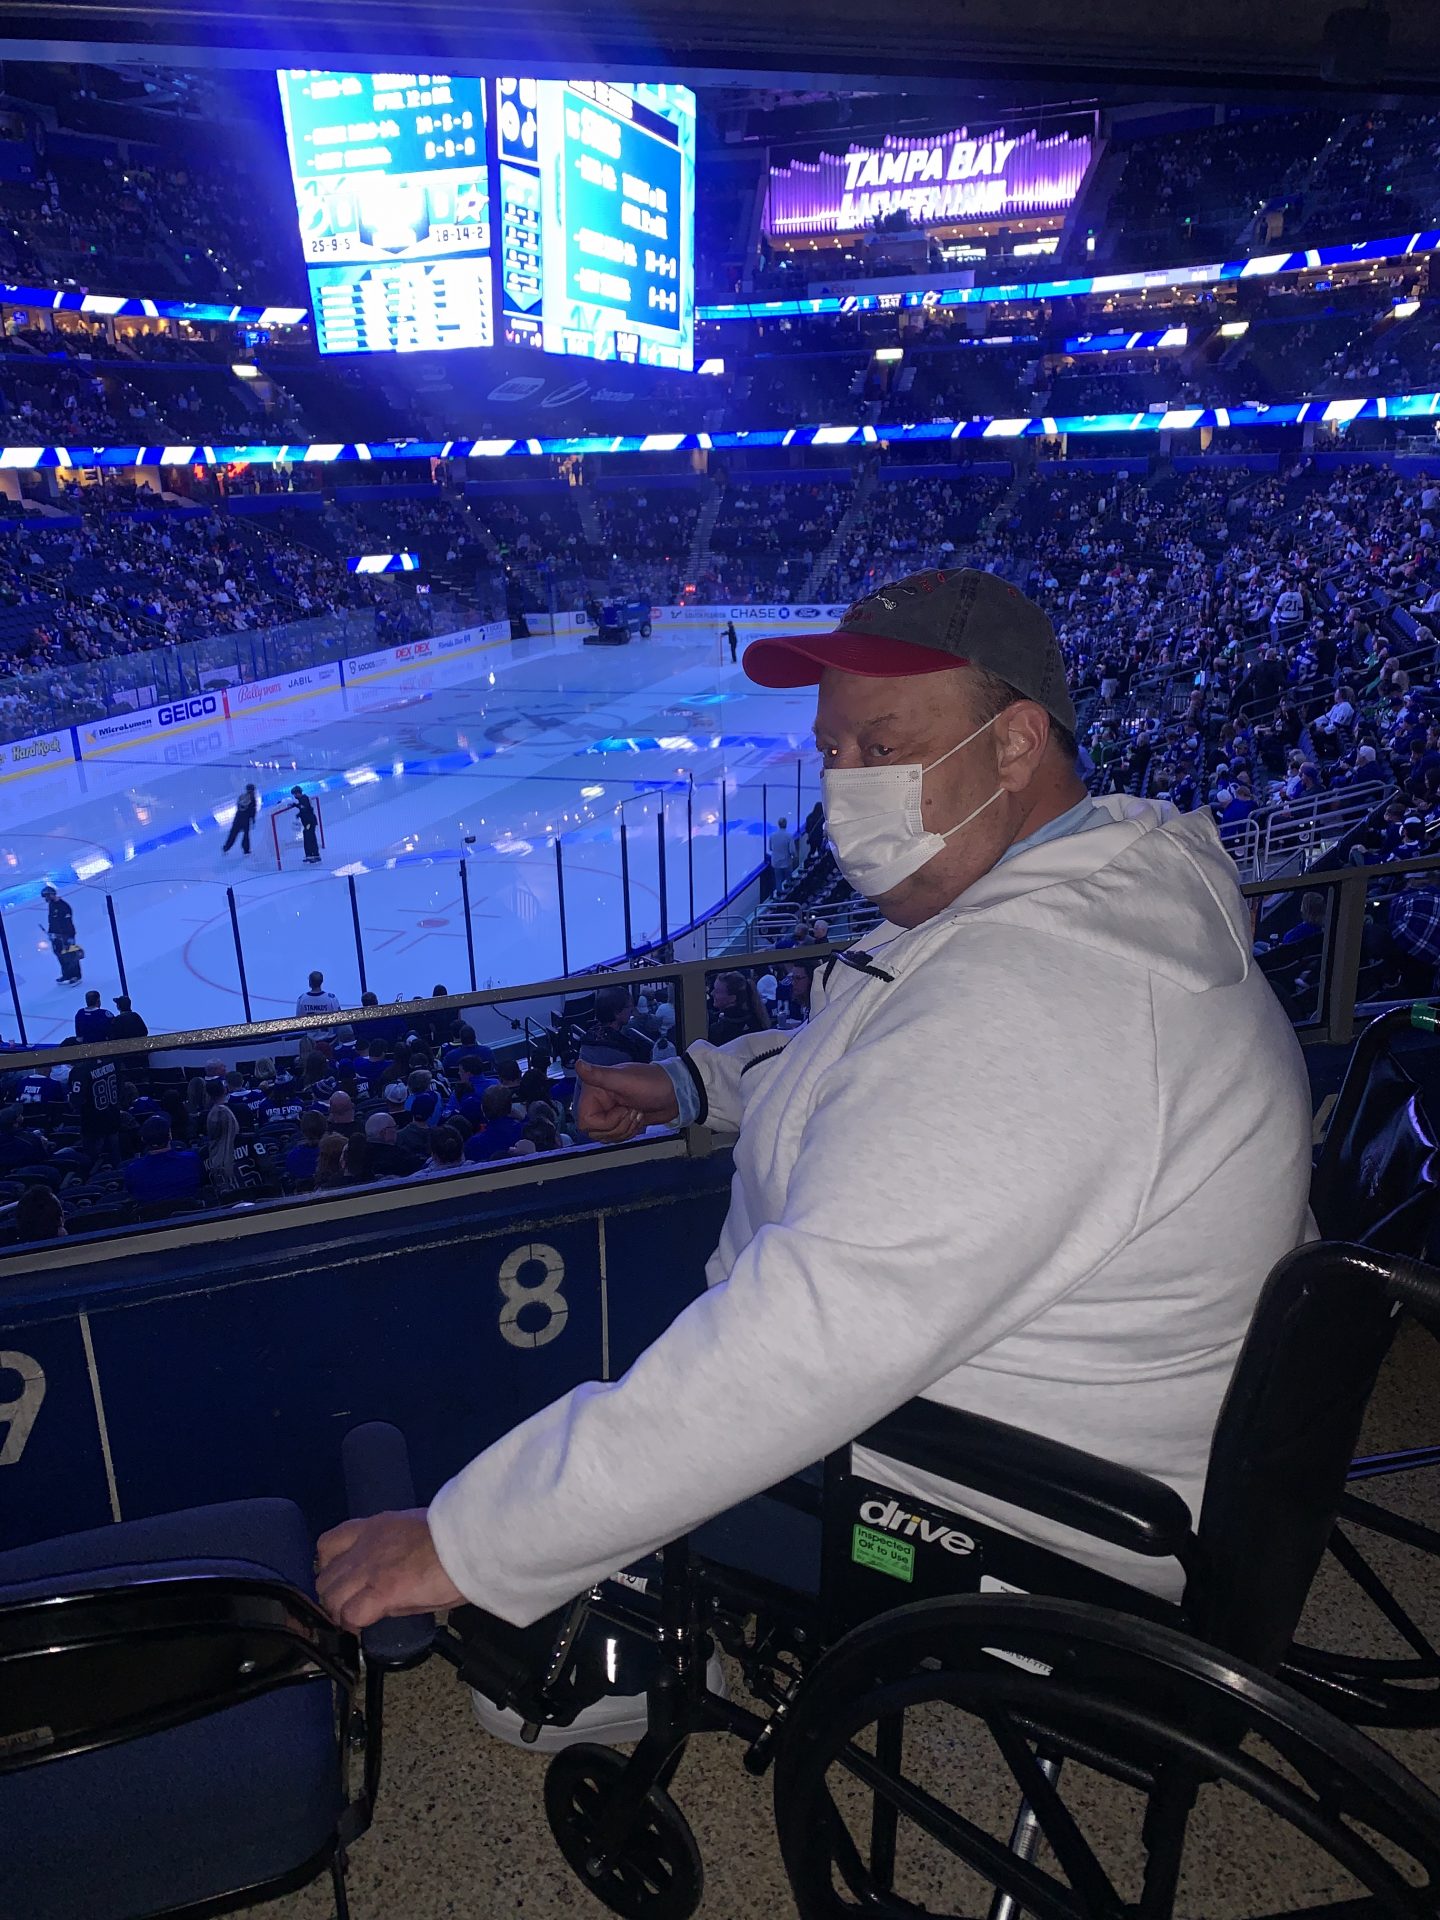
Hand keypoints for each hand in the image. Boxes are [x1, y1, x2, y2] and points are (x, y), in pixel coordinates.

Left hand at [315, 1509, 464, 1629]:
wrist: (469, 1539)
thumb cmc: (454, 1534)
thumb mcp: (413, 1529)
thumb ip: (391, 1547)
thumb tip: (387, 1569)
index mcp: (374, 1527)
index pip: (328, 1544)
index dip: (329, 1567)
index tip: (343, 1581)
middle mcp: (364, 1547)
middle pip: (325, 1578)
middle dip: (333, 1596)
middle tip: (350, 1607)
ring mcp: (370, 1569)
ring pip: (331, 1598)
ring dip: (340, 1613)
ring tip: (355, 1621)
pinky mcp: (381, 1592)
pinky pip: (351, 1615)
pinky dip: (354, 1624)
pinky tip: (366, 1626)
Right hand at [574, 1058, 679, 1142]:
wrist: (675, 1093)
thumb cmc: (653, 1083)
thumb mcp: (625, 1080)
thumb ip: (599, 1075)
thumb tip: (579, 1065)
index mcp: (596, 1090)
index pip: (585, 1120)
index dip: (605, 1122)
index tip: (621, 1111)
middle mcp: (600, 1101)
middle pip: (595, 1132)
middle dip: (618, 1126)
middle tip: (632, 1111)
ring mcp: (611, 1112)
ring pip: (606, 1136)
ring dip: (626, 1129)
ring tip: (637, 1113)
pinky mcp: (621, 1120)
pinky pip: (616, 1137)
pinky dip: (630, 1132)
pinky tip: (638, 1118)